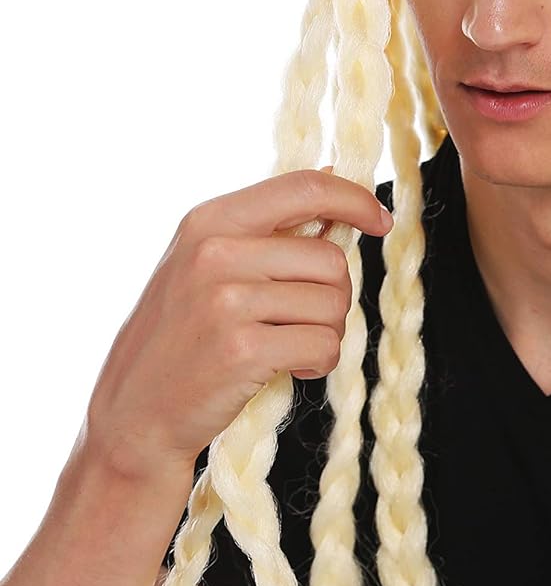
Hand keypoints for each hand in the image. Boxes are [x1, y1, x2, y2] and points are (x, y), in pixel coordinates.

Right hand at [84, 164, 391, 479]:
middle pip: (330, 259)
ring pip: (333, 305)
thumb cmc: (180, 337)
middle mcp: (215, 253)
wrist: (135, 412)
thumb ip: (264, 225)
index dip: (355, 200)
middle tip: (302, 322)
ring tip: (288, 346)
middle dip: (334, 297)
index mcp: (209, 221)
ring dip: (326, 334)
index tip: (380, 221)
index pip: (303, 188)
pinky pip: (324, 345)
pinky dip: (319, 363)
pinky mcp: (243, 350)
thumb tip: (333, 173)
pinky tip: (290, 368)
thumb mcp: (204, 263)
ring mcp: (227, 301)